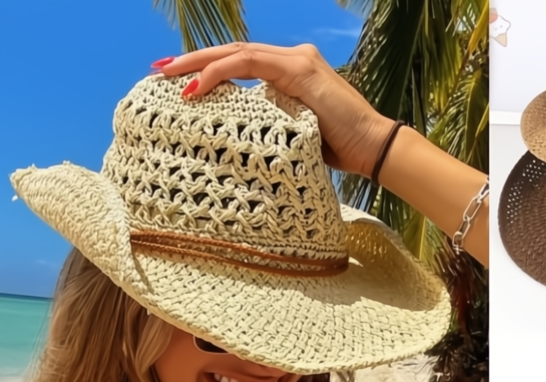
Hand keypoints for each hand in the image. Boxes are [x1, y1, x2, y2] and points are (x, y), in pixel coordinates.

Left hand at [155, 42, 392, 175]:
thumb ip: (272, 122)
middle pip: (233, 53)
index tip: (179, 83)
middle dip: (193, 61)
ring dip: (197, 64)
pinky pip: (249, 64)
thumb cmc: (341, 150)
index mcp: (291, 72)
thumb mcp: (296, 133)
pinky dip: (219, 74)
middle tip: (159, 70)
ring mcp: (296, 60)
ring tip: (167, 75)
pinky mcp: (300, 70)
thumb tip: (241, 132)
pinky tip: (195, 87)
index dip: (209, 71)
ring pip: (236, 53)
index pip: (241, 64)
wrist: (374, 149)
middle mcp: (292, 58)